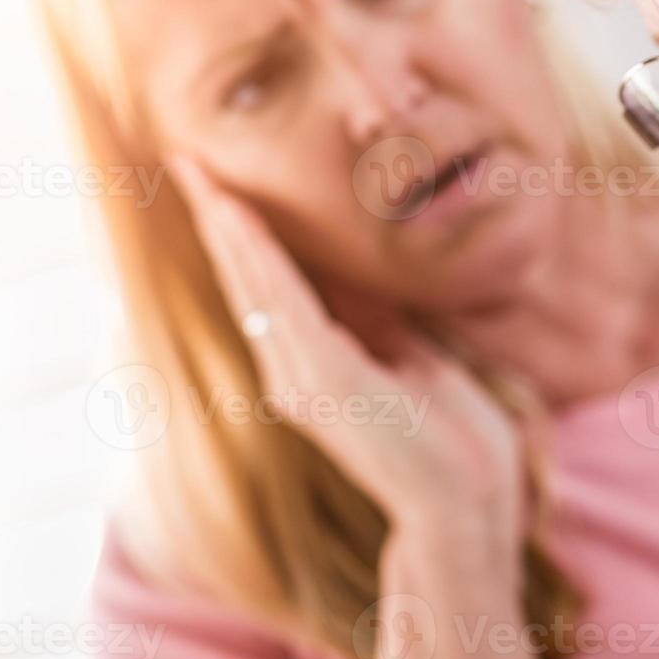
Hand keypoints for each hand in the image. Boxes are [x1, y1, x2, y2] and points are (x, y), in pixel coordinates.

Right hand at [170, 156, 526, 540]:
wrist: (471, 498)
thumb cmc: (454, 435)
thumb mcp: (411, 356)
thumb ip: (375, 319)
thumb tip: (353, 274)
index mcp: (316, 367)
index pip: (273, 286)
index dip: (245, 234)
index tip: (220, 182)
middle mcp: (293, 374)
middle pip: (248, 281)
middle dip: (219, 219)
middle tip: (187, 160)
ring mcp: (303, 380)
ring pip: (254, 286)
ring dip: (226, 228)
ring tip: (199, 176)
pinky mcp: (324, 383)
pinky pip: (282, 304)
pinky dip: (257, 257)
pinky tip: (237, 219)